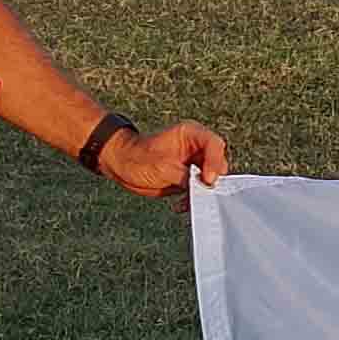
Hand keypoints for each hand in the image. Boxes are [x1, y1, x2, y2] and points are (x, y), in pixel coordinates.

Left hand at [103, 118, 229, 199]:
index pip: (214, 144)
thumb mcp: (163, 167)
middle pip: (217, 162)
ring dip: (202, 192)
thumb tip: (203, 187)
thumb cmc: (136, 157)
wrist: (121, 166)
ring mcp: (192, 163)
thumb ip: (186, 176)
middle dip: (211, 179)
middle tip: (203, 191)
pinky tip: (181, 204)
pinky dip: (193, 199)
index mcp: (191, 135)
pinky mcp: (188, 177)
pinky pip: (199, 189)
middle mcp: (195, 148)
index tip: (208, 179)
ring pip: (210, 179)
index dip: (214, 162)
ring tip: (188, 200)